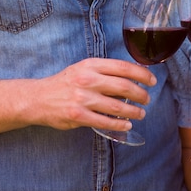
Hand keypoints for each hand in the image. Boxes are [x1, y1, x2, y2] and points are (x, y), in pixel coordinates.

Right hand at [29, 58, 156, 130]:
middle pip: (124, 87)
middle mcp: (87, 80)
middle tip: (147, 99)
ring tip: (140, 113)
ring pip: (117, 107)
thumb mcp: (83, 69)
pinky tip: (127, 125)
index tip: (152, 81)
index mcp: (91, 65)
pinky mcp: (78, 116)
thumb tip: (133, 75)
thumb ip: (104, 71)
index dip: (142, 74)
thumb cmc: (65, 83)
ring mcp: (82, 98)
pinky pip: (105, 122)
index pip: (123, 67)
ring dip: (134, 112)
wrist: (38, 98)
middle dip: (141, 94)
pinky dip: (120, 124)